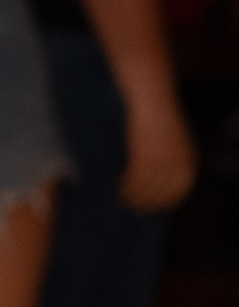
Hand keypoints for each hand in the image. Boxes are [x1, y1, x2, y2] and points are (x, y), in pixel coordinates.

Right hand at [119, 96, 197, 211]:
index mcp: (187, 158)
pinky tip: (119, 184)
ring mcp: (160, 157)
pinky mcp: (143, 153)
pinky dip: (126, 184)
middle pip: (162, 191)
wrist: (152, 98)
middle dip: (148, 203)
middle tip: (135, 209)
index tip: (156, 209)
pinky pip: (134, 177)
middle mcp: (176, 160)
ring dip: (133, 195)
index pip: (180, 189)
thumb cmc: (160, 116)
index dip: (168, 202)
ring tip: (122, 198)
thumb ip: (172, 157)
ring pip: (146, 186)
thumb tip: (159, 177)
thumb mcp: (173, 139)